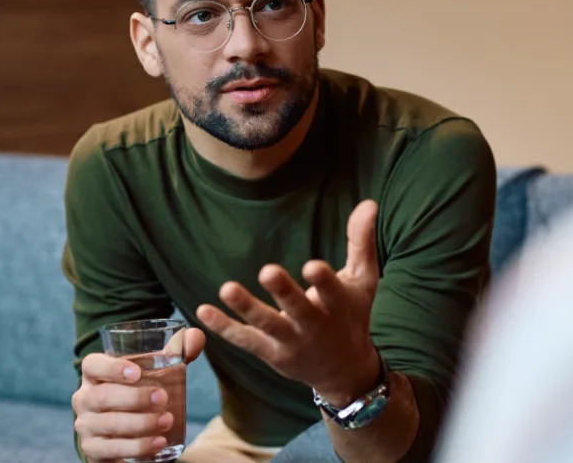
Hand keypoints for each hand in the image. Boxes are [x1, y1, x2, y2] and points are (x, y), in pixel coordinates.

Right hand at [72, 328, 205, 462]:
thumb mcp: (156, 370)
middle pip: (102, 396)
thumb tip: (196, 336)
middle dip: (134, 398)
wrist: (129, 431)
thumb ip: (176, 351)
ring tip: (167, 420)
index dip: (111, 367)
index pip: (93, 365)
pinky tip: (158, 443)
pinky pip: (111, 449)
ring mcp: (86, 425)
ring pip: (109, 424)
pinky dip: (137, 447)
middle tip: (163, 399)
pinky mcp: (93, 449)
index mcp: (95, 374)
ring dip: (140, 423)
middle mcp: (84, 398)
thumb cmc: (141, 390)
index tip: (138, 372)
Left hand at [197, 200, 381, 405]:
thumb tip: (369, 202)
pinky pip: (245, 340)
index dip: (323, 280)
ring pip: (267, 325)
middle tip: (268, 271)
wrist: (344, 370)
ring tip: (226, 288)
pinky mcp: (271, 353)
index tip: (312, 266)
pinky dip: (223, 327)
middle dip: (284, 292)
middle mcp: (315, 325)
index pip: (332, 291)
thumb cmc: (352, 314)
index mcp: (338, 305)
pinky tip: (203, 311)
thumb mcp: (363, 280)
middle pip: (298, 308)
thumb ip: (361, 241)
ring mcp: (291, 341)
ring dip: (246, 308)